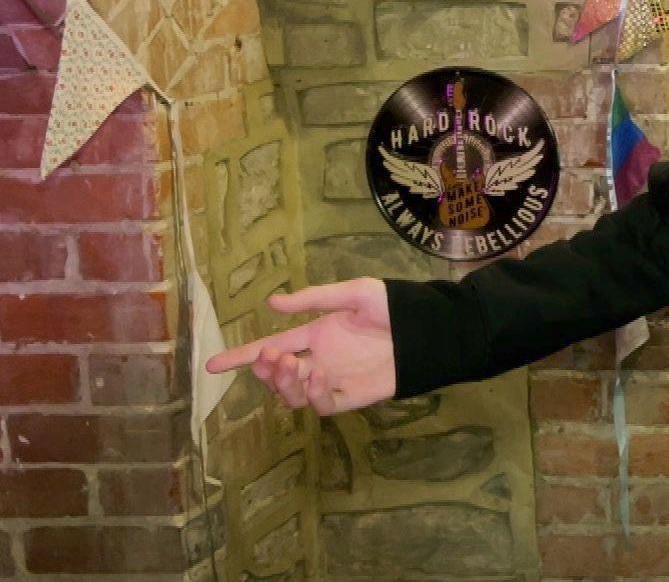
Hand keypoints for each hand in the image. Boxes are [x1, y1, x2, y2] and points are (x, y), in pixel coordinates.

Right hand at [206, 278, 396, 416]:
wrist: (425, 330)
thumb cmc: (392, 307)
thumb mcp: (353, 294)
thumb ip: (314, 300)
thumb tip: (271, 303)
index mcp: (314, 336)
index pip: (269, 348)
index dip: (241, 357)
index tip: (212, 365)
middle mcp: (318, 360)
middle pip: (277, 376)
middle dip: (266, 369)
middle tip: (271, 355)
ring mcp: (333, 380)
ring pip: (292, 394)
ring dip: (284, 383)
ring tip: (292, 364)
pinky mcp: (351, 396)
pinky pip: (322, 405)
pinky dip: (312, 395)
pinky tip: (317, 376)